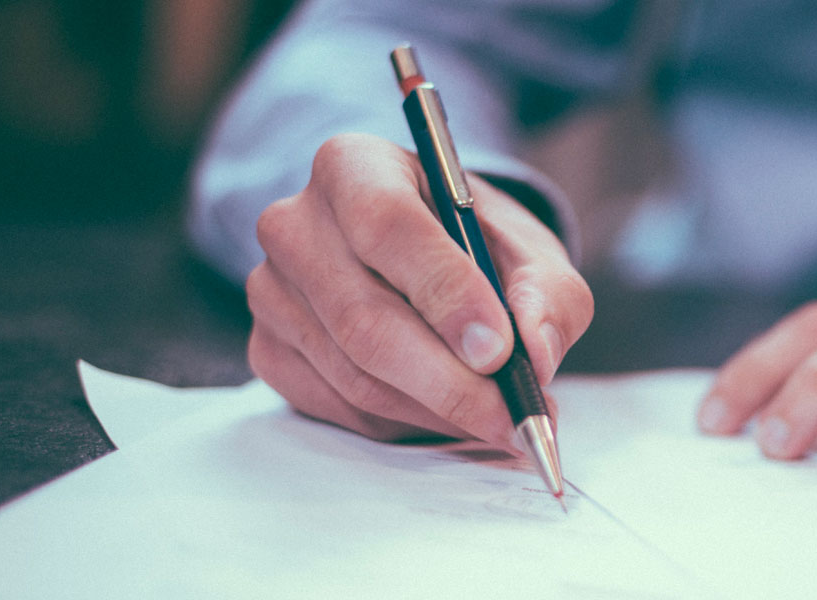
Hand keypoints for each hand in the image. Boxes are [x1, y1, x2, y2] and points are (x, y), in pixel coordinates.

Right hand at [246, 133, 591, 445]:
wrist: (427, 257)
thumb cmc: (476, 245)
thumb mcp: (530, 250)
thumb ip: (548, 294)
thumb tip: (536, 353)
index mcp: (354, 166)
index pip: (388, 226)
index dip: (445, 293)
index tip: (499, 350)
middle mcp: (295, 224)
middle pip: (365, 318)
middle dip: (450, 382)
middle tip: (513, 416)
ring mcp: (272, 291)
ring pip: (355, 375)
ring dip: (438, 411)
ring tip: (500, 419)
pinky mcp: (269, 350)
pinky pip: (339, 407)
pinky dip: (406, 424)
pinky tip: (450, 415)